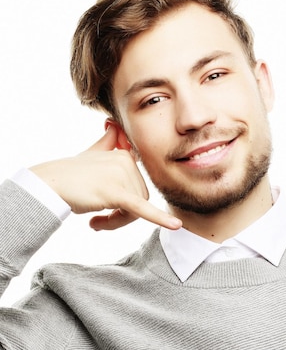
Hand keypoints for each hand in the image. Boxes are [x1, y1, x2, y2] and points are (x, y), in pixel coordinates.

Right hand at [30, 125, 181, 231]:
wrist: (47, 185)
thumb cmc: (68, 175)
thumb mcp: (91, 154)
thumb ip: (107, 143)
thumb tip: (113, 123)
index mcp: (125, 156)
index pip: (138, 188)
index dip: (126, 204)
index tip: (106, 212)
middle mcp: (125, 162)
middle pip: (139, 201)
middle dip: (120, 217)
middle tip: (98, 222)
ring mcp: (121, 175)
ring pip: (134, 212)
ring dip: (116, 223)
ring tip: (95, 222)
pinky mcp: (116, 192)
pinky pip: (141, 209)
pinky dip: (160, 219)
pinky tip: (175, 226)